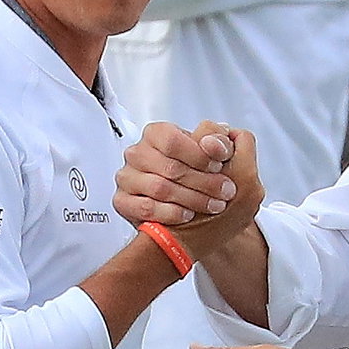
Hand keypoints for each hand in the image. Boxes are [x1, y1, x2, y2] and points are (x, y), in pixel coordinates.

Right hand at [116, 121, 264, 259]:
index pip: (172, 140)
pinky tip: (188, 214)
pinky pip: (145, 208)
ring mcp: (127, 177)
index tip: (219, 166)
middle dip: (203, 181)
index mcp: (155, 134)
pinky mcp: (122, 201)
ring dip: (192, 198)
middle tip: (226, 191)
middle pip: (169, 167)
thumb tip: (214, 144)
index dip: (199, 155)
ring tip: (214, 205)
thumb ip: (218, 143)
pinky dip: (170, 213)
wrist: (187, 205)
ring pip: (159, 188)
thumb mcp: (212, 153)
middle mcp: (137, 153)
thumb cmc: (196, 172)